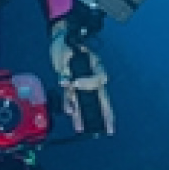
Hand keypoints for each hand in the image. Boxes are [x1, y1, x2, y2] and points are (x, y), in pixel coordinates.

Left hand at [51, 15, 113, 136]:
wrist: (59, 40)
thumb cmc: (66, 42)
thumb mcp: (68, 51)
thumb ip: (70, 67)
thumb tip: (69, 84)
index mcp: (95, 66)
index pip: (98, 80)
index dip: (87, 84)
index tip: (74, 83)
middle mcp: (91, 76)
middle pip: (100, 97)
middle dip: (105, 113)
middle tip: (109, 127)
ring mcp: (82, 81)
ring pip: (85, 101)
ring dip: (84, 115)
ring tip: (83, 129)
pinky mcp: (71, 85)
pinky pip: (73, 98)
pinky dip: (72, 108)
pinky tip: (72, 118)